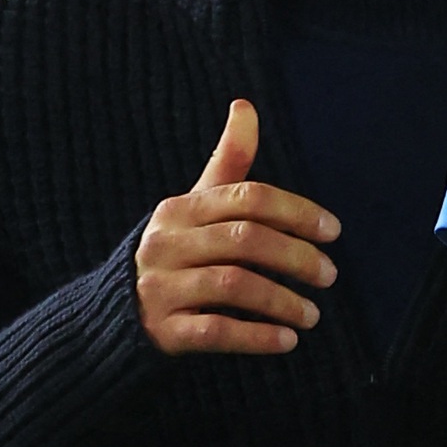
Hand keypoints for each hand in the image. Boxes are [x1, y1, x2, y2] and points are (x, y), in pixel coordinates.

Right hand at [135, 100, 339, 354]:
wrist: (112, 315)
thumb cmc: (172, 253)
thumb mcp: (194, 206)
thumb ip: (228, 162)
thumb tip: (246, 105)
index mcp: (180, 208)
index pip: (248, 197)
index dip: (297, 211)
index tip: (334, 231)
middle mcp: (166, 243)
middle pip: (245, 239)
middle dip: (296, 257)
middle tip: (330, 275)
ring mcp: (160, 287)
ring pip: (232, 285)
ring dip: (281, 301)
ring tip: (313, 315)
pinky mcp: (161, 331)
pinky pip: (215, 331)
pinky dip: (255, 337)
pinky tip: (287, 341)